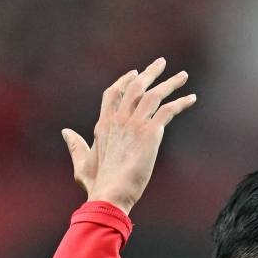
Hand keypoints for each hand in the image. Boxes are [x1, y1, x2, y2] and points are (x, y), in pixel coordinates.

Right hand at [62, 58, 196, 214]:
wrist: (110, 193)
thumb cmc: (97, 185)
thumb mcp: (81, 163)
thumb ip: (75, 145)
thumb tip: (66, 132)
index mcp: (103, 125)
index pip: (114, 93)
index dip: (125, 81)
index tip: (135, 73)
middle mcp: (119, 119)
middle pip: (135, 86)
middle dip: (149, 73)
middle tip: (160, 63)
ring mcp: (134, 124)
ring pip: (154, 94)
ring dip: (170, 83)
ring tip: (183, 76)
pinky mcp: (150, 132)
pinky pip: (168, 110)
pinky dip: (181, 102)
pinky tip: (191, 98)